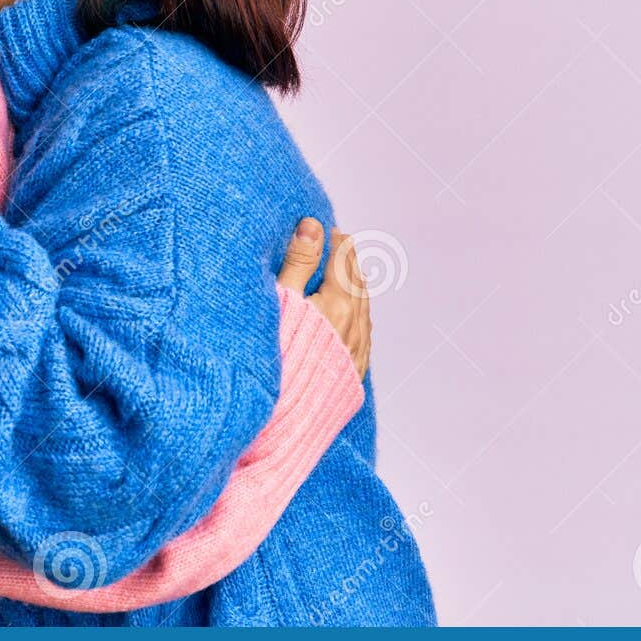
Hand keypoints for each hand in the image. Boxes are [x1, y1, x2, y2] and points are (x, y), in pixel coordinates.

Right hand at [277, 219, 370, 379]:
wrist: (284, 413)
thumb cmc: (275, 354)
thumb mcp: (281, 300)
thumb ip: (298, 262)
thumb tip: (312, 226)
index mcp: (337, 303)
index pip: (340, 262)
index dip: (335, 242)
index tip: (329, 228)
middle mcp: (353, 325)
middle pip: (356, 283)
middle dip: (349, 260)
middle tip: (341, 244)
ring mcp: (356, 350)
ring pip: (363, 308)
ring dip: (357, 286)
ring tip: (349, 273)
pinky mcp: (352, 372)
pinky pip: (364, 334)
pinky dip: (360, 314)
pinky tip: (355, 315)